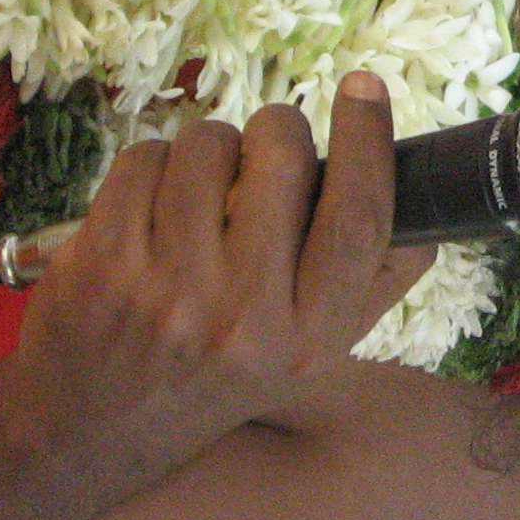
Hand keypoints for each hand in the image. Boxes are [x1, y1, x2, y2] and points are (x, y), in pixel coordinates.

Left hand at [3, 78, 430, 449]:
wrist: (92, 431)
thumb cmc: (218, 375)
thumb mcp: (312, 353)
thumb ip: (373, 283)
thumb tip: (428, 206)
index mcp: (310, 338)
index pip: (357, 218)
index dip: (367, 141)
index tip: (364, 88)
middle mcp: (243, 317)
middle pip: (283, 161)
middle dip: (277, 130)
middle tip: (268, 147)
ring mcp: (167, 289)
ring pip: (207, 146)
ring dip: (210, 148)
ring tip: (204, 189)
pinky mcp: (102, 263)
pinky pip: (144, 159)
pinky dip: (153, 164)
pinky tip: (152, 205)